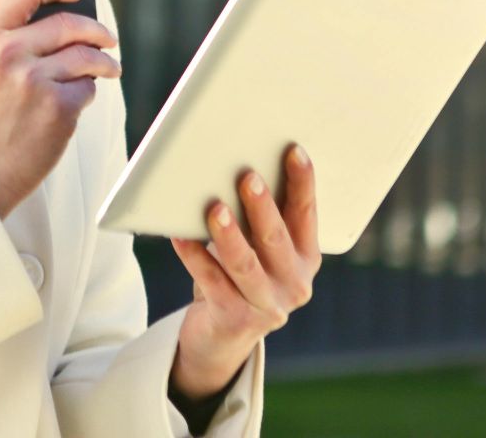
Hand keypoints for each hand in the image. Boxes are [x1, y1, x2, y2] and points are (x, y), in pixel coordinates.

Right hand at [0, 0, 121, 218]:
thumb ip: (15, 39)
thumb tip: (67, 20)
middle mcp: (8, 54)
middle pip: (68, 23)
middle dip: (97, 30)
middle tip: (108, 38)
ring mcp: (33, 80)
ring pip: (85, 56)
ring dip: (103, 63)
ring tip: (108, 69)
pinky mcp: (57, 106)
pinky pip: (87, 88)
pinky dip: (86, 94)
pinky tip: (72, 105)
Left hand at [166, 143, 320, 400]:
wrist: (222, 335)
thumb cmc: (239, 273)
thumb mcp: (260, 248)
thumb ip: (258, 217)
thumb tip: (236, 165)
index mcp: (306, 258)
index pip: (307, 215)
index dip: (302, 183)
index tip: (294, 150)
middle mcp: (294, 283)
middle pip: (275, 238)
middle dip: (261, 206)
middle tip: (247, 176)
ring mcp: (266, 305)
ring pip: (244, 264)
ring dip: (229, 234)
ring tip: (214, 208)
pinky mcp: (234, 319)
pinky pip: (210, 281)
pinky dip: (193, 256)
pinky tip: (178, 235)